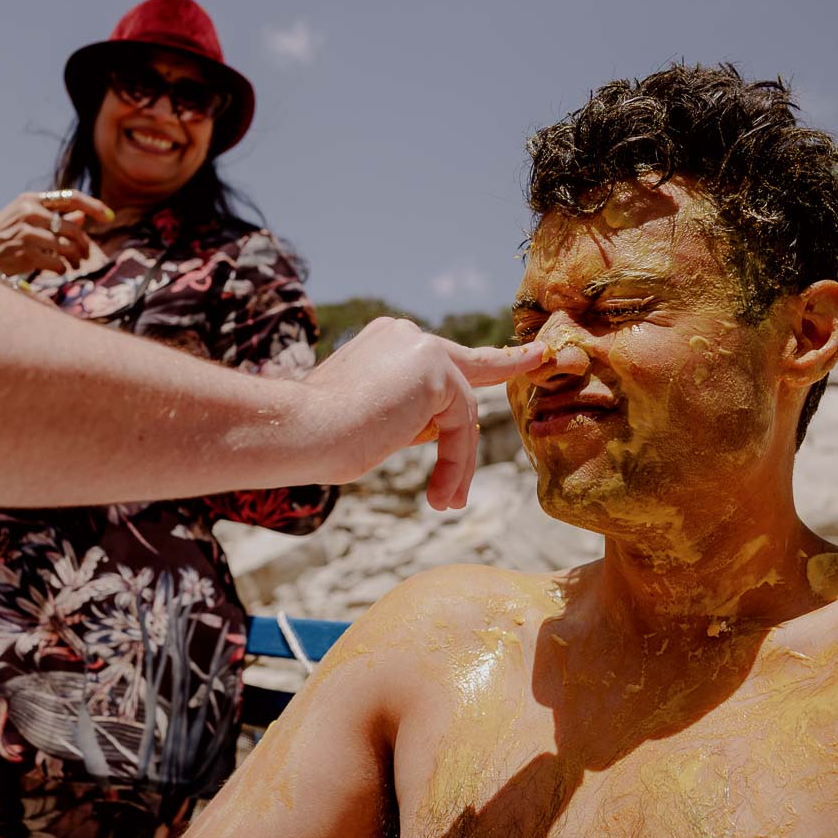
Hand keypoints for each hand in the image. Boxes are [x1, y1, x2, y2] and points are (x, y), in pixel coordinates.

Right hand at [0, 190, 114, 276]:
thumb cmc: (3, 235)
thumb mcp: (25, 218)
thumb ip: (54, 216)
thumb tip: (82, 215)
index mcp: (31, 199)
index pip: (71, 197)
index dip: (94, 205)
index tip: (109, 216)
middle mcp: (29, 212)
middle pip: (73, 228)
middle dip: (84, 244)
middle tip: (86, 255)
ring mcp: (27, 233)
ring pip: (68, 247)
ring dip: (76, 259)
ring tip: (74, 265)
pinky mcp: (25, 254)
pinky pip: (57, 263)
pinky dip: (62, 269)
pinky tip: (59, 271)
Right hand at [299, 318, 544, 510]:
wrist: (299, 430)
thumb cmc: (319, 435)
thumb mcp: (374, 418)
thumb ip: (410, 411)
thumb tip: (442, 425)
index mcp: (387, 343)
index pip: (442, 356)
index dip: (482, 360)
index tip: (517, 352)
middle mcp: (406, 336)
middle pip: (463, 373)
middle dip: (503, 368)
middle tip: (539, 356)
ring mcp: (421, 349)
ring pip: (461, 412)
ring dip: (457, 463)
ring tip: (444, 501)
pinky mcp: (434, 372)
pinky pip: (460, 428)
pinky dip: (454, 466)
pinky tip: (439, 495)